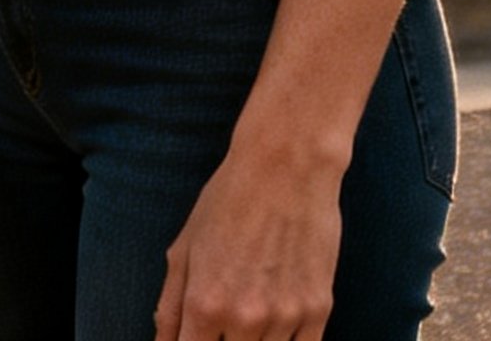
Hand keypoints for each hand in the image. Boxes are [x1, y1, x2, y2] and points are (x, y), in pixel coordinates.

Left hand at [154, 148, 342, 340]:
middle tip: (222, 322)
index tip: (195, 336)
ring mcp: (286, 318)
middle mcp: (245, 319)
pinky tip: (276, 323)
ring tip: (249, 308)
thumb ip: (171, 305)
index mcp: (204, 303)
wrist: (285, 167)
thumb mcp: (185, 247)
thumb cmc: (228, 201)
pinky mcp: (319, 312)